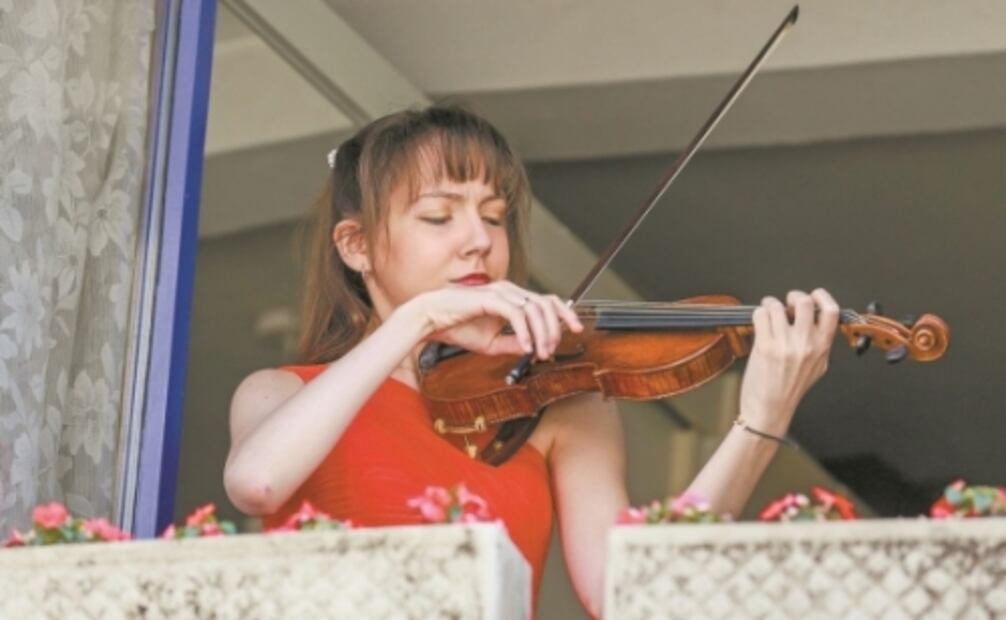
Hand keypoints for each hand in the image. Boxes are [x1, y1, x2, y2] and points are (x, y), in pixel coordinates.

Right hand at [407, 281, 583, 358]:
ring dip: (542, 333)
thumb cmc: (457, 327)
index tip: (575, 329)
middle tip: (553, 349)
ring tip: (540, 352)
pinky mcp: (490, 298)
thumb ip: (512, 343)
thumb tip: (533, 349)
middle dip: (556, 327)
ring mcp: (500, 292)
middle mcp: (509, 291)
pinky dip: (524, 332)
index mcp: (511, 298)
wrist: (431, 321)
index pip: (547, 301)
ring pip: (535, 309)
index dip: (565, 313)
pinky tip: (526, 347)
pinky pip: (516, 314)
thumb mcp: (491, 342)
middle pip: (547, 303)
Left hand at [738, 288, 839, 433]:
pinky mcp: (764, 346)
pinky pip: (761, 315)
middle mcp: (806, 344)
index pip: (832, 312)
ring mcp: (785, 344)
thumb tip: (816, 321)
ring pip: (777, 306)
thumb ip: (820, 344)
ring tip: (768, 312)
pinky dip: (758, 313)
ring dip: (770, 304)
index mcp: (822, 348)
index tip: (814, 295)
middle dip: (794, 296)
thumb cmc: (789, 391)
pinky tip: (760, 321)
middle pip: (804, 302)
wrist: (770, 410)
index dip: (822, 296)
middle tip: (787, 302)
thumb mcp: (817, 368)